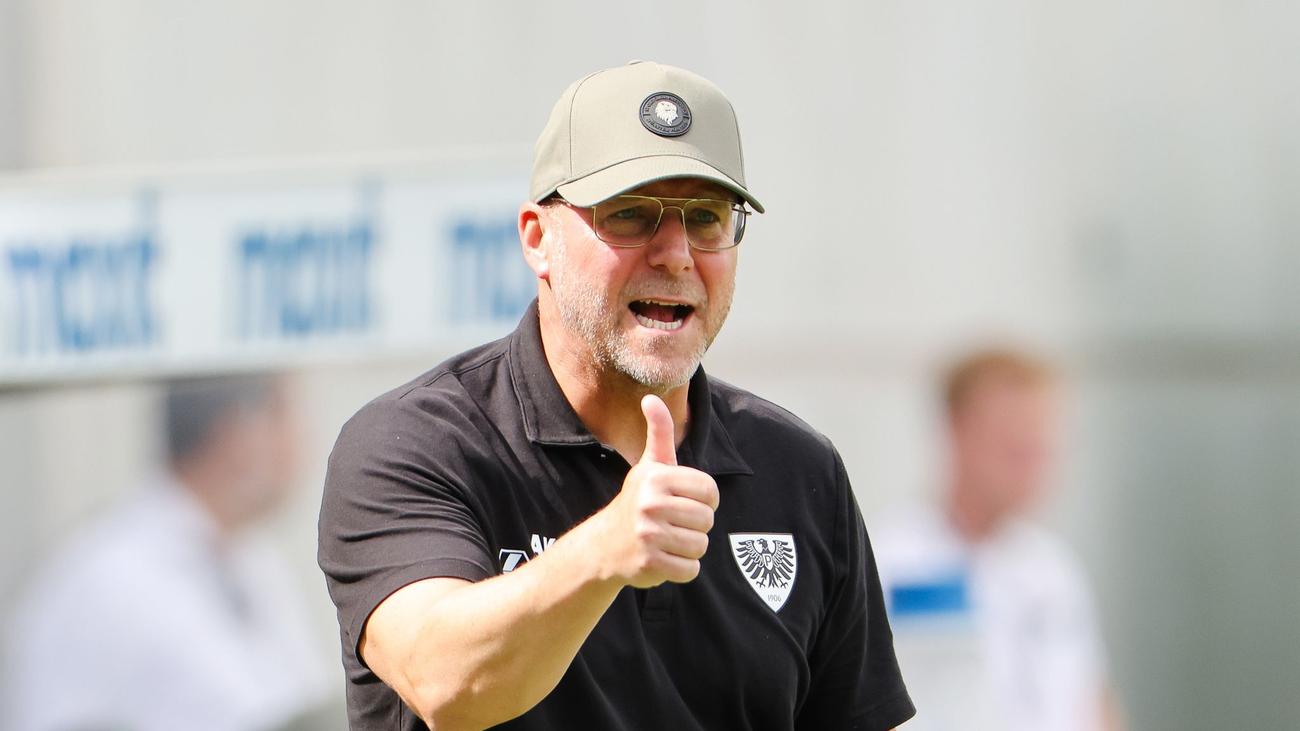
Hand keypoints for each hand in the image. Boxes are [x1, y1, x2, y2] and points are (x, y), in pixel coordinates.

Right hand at [592, 395, 719, 587]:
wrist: (604, 545)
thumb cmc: (636, 501)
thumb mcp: (649, 465)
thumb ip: (659, 432)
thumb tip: (651, 398)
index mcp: (657, 478)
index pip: (710, 492)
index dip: (703, 500)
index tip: (683, 501)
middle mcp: (651, 504)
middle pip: (707, 520)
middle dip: (695, 525)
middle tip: (672, 524)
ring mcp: (649, 534)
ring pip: (700, 545)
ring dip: (689, 548)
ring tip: (668, 541)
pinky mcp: (650, 563)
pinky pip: (690, 570)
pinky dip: (682, 568)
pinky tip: (663, 558)